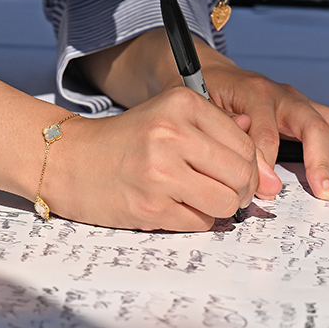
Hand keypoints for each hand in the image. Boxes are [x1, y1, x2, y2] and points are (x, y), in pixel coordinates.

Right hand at [40, 86, 258, 231]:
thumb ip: (215, 128)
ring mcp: (161, 171)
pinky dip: (194, 220)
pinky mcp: (151, 206)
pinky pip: (200, 223)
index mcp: (181, 104)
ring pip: (226, 203)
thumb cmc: (124, 142)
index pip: (245, 143)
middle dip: (239, 191)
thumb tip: (259, 147)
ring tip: (198, 200)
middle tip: (224, 193)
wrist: (68, 160)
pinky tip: (174, 207)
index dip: (249, 167)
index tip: (235, 175)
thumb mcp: (168, 117)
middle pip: (241, 175)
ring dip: (219, 209)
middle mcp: (172, 133)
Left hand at [196, 41, 328, 200]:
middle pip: (313, 124)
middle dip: (321, 160)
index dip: (266, 159)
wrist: (204, 73)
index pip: (267, 129)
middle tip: (324, 193)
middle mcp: (284, 95)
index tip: (267, 190)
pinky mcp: (314, 113)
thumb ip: (226, 137)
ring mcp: (303, 103)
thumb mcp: (202, 114)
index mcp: (254, 93)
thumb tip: (253, 172)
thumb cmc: (201, 97)